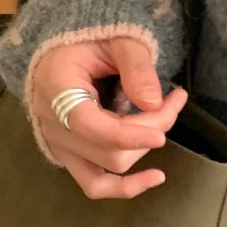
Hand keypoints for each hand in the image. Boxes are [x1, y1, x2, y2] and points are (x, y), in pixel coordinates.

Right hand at [30, 36, 187, 198]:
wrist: (64, 50)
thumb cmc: (91, 39)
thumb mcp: (117, 39)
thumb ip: (136, 66)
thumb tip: (154, 102)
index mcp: (56, 88)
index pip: (89, 125)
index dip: (128, 134)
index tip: (161, 134)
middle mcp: (52, 123)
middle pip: (109, 148)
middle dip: (151, 128)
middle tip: (174, 99)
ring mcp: (59, 144)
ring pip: (108, 168)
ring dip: (144, 148)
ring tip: (165, 114)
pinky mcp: (70, 156)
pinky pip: (94, 184)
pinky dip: (125, 187)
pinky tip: (156, 177)